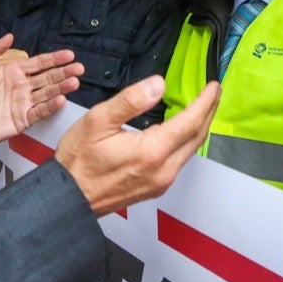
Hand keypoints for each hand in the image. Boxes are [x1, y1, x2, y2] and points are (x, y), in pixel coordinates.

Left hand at [0, 34, 83, 161]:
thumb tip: (8, 37)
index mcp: (12, 72)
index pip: (38, 63)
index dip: (53, 59)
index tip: (68, 54)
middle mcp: (22, 86)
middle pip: (47, 77)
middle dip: (64, 72)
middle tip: (79, 68)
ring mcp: (23, 103)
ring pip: (47, 93)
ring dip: (61, 88)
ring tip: (74, 82)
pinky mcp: (22, 120)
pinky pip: (39, 112)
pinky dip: (50, 106)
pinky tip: (60, 100)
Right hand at [55, 77, 217, 216]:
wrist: (69, 197)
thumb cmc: (79, 161)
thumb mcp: (98, 120)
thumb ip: (131, 100)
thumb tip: (158, 84)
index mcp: (152, 151)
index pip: (190, 122)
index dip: (205, 101)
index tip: (213, 86)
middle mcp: (162, 170)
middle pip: (197, 137)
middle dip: (208, 112)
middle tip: (213, 92)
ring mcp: (161, 182)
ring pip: (190, 150)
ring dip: (199, 127)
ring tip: (202, 107)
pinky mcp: (155, 188)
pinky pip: (180, 160)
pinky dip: (186, 141)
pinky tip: (181, 131)